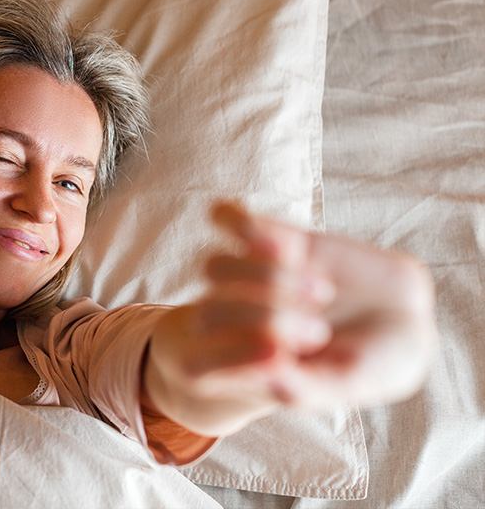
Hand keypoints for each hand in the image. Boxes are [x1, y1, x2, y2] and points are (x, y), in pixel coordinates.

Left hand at [143, 201, 436, 436]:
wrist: (406, 317)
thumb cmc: (372, 364)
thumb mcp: (347, 385)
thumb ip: (303, 386)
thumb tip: (265, 370)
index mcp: (240, 366)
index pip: (197, 366)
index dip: (230, 358)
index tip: (280, 357)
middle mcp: (234, 321)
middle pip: (210, 312)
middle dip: (264, 320)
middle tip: (319, 332)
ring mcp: (246, 276)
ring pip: (216, 267)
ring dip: (268, 280)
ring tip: (322, 291)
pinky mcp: (268, 236)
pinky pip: (226, 218)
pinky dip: (241, 224)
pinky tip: (287, 244)